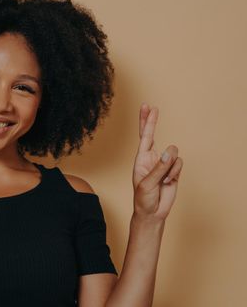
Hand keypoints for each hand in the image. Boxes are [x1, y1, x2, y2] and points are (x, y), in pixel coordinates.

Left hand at [132, 104, 182, 220]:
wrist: (152, 212)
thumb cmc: (144, 199)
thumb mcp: (148, 184)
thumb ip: (159, 168)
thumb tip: (169, 152)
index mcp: (141, 158)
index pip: (144, 136)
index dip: (146, 121)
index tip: (147, 107)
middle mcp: (151, 158)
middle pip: (153, 135)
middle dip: (152, 122)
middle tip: (153, 107)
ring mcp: (163, 163)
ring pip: (173, 153)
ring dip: (170, 167)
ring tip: (163, 180)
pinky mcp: (173, 170)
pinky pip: (179, 164)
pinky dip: (175, 173)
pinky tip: (169, 182)